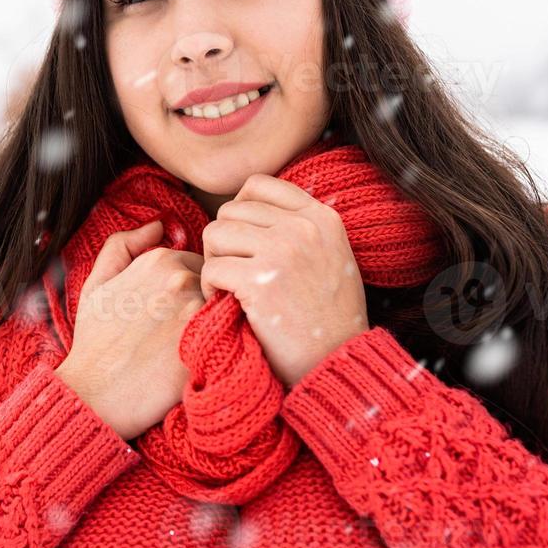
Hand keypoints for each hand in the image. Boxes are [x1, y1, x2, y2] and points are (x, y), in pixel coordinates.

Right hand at [54, 220, 205, 439]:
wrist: (96, 392)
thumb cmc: (94, 341)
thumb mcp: (96, 283)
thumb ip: (122, 245)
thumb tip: (158, 225)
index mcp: (158, 260)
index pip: (200, 261)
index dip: (190, 285)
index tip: (176, 308)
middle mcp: (182, 279)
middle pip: (215, 281)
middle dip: (206, 298)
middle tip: (185, 327)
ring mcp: (198, 310)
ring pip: (226, 305)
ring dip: (218, 319)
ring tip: (198, 341)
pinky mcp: (210, 342)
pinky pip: (232, 333)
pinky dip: (224, 341)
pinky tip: (205, 356)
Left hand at [200, 173, 367, 386]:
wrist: (337, 363)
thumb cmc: (328, 316)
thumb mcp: (330, 256)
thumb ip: (299, 227)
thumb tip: (247, 203)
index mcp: (322, 217)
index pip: (258, 184)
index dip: (238, 210)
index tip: (240, 240)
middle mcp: (303, 227)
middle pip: (230, 210)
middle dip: (223, 241)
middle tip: (231, 271)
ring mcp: (282, 251)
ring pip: (215, 233)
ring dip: (213, 262)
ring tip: (227, 287)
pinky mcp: (260, 281)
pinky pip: (211, 268)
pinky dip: (210, 288)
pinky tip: (225, 304)